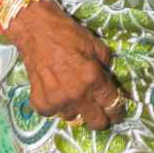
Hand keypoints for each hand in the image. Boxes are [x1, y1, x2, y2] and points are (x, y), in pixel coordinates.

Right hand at [5, 0, 125, 128]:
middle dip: (102, 119)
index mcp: (92, 78)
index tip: (117, 113)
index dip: (118, 111)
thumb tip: (110, 80)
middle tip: (100, 112)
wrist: (36, 30)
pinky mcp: (40, 103)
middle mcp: (76, 94)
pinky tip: (55, 90)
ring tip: (73, 93)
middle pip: (96, 122)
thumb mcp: (94, 44)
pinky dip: (56, 105)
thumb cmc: (67, 33)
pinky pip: (54, 113)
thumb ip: (105, 64)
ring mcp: (57, 100)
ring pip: (74, 117)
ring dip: (76, 109)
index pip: (112, 105)